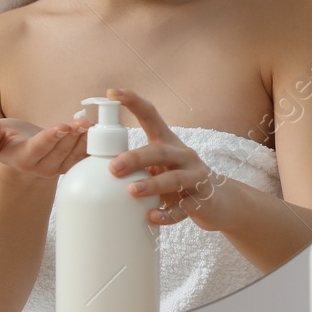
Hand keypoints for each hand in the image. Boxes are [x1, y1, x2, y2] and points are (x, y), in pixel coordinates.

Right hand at [0, 112, 91, 180]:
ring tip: (93, 124)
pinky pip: (84, 156)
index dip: (51, 137)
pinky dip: (93, 144)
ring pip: (75, 154)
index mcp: (23, 159)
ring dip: (86, 139)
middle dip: (73, 135)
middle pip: (61, 150)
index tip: (62, 126)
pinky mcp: (71, 166)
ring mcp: (59, 168)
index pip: (38, 148)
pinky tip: (99, 131)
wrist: (21, 154)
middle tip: (85, 121)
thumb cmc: (5, 142)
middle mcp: (42, 168)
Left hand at [104, 87, 232, 228]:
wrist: (219, 201)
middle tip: (113, 167)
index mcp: (168, 142)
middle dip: (136, 158)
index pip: (151, 116)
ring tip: (132, 191)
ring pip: (175, 178)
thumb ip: (136, 163)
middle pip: (160, 151)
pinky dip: (168, 214)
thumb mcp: (160, 165)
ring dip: (153, 184)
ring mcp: (196, 177)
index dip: (132, 102)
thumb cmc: (178, 180)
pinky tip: (152, 217)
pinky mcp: (203, 199)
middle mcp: (184, 155)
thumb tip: (92, 161)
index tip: (112, 93)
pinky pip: (184, 208)